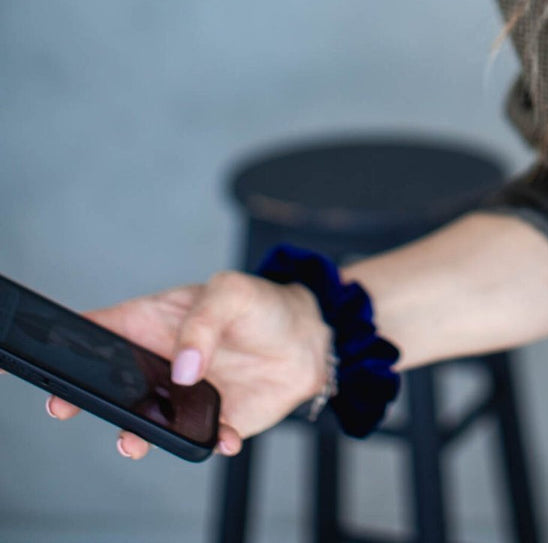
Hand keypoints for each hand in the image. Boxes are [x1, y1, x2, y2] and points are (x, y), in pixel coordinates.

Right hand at [33, 270, 331, 459]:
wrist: (309, 340)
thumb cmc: (262, 305)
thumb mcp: (232, 292)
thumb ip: (204, 322)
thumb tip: (182, 368)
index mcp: (156, 322)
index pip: (102, 328)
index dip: (70, 340)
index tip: (50, 354)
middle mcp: (162, 363)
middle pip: (111, 384)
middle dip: (85, 397)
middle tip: (67, 406)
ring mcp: (183, 396)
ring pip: (147, 422)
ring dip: (138, 435)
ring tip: (137, 440)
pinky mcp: (213, 421)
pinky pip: (201, 440)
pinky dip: (210, 442)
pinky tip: (225, 436)